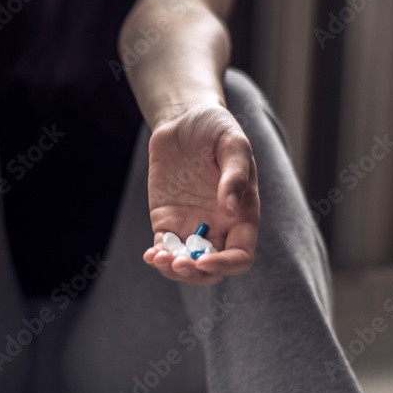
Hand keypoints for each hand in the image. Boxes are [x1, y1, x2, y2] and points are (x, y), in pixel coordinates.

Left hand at [142, 105, 259, 284]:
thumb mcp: (232, 143)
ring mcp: (192, 225)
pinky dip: (158, 257)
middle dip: (195, 273)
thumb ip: (235, 174)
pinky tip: (150, 255)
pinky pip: (165, 247)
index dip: (225, 264)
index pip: (241, 255)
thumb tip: (230, 208)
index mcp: (242, 215)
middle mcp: (219, 226)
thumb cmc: (216, 128)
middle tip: (177, 263)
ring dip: (174, 269)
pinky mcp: (168, 220)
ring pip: (187, 264)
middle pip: (212, 268)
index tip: (203, 260)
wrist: (184, 119)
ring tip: (158, 258)